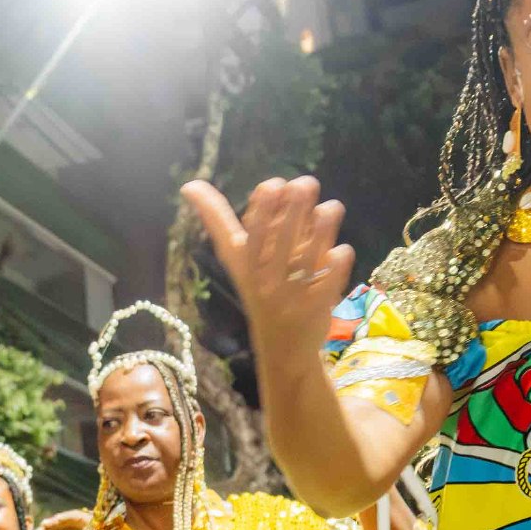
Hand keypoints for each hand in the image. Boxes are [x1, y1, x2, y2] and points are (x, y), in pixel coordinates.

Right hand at [180, 177, 354, 357]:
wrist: (281, 346)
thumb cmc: (258, 289)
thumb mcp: (235, 259)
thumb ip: (217, 220)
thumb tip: (188, 185)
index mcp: (247, 264)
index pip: (251, 233)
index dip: (263, 207)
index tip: (274, 184)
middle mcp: (268, 279)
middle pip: (282, 240)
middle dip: (295, 208)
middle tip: (306, 183)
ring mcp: (293, 295)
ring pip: (309, 257)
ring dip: (322, 229)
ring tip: (331, 208)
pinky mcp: (318, 307)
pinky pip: (329, 283)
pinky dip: (337, 266)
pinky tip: (342, 249)